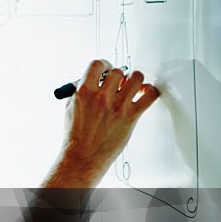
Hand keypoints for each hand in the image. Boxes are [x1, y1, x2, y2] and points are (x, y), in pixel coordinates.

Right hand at [59, 59, 158, 182]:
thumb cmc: (75, 136)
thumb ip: (80, 92)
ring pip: (136, 78)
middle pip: (118, 70)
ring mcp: (118, 106)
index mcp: (84, 93)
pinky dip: (150, 91)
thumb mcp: (70, 108)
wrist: (83, 156)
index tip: (106, 68)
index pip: (97, 64)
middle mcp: (101, 97)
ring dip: (135, 79)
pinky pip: (149, 96)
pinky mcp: (131, 116)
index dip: (104, 64)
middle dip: (119, 74)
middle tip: (119, 81)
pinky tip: (145, 93)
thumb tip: (91, 80)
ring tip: (133, 85)